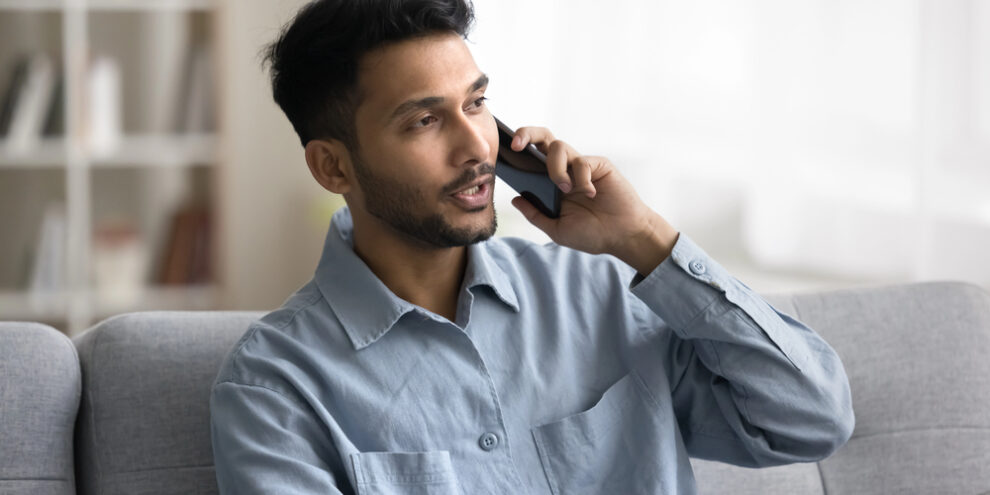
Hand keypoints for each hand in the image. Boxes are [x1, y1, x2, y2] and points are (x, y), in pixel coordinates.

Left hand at [508, 126, 679, 274]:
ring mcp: (581, 166)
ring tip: (565, 190)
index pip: (531, 157)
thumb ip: (535, 214)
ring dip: (556, 169)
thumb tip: (514, 199)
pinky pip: (582, 162)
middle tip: (517, 146)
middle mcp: (565, 169)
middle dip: (527, 134)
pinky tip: (591, 194)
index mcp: (551, 182)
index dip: (518, 150)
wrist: (622, 236)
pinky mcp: (599, 165)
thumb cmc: (592, 234)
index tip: (506, 152)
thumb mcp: (556, 229)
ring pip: (559, 147)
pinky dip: (582, 179)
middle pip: (542, 138)